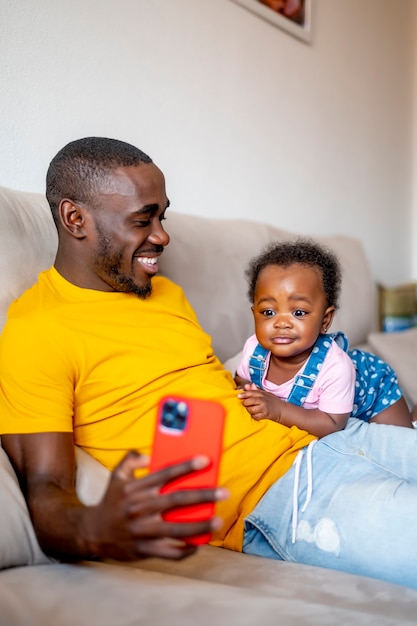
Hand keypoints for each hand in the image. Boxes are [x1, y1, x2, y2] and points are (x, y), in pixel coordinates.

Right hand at [87, 451, 228, 560]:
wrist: (92, 532)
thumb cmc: (111, 501)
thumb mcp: (116, 476)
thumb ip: (131, 460)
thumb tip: (149, 455)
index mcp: (135, 488)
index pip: (165, 473)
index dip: (186, 466)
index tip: (205, 460)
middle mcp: (140, 508)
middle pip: (177, 500)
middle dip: (203, 495)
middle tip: (223, 492)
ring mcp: (142, 530)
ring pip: (176, 530)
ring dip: (200, 526)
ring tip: (218, 522)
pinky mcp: (143, 549)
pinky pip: (169, 553)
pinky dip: (185, 550)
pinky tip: (198, 544)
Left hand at [238, 383, 283, 421]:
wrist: (282, 410)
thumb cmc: (271, 401)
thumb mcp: (264, 394)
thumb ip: (255, 390)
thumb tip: (246, 386)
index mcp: (261, 394)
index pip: (250, 392)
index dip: (243, 394)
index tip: (238, 396)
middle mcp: (263, 400)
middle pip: (249, 401)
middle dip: (245, 403)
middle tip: (246, 404)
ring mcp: (264, 408)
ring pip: (251, 409)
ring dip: (249, 410)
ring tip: (252, 410)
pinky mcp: (265, 415)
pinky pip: (255, 416)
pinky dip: (254, 416)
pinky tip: (256, 414)